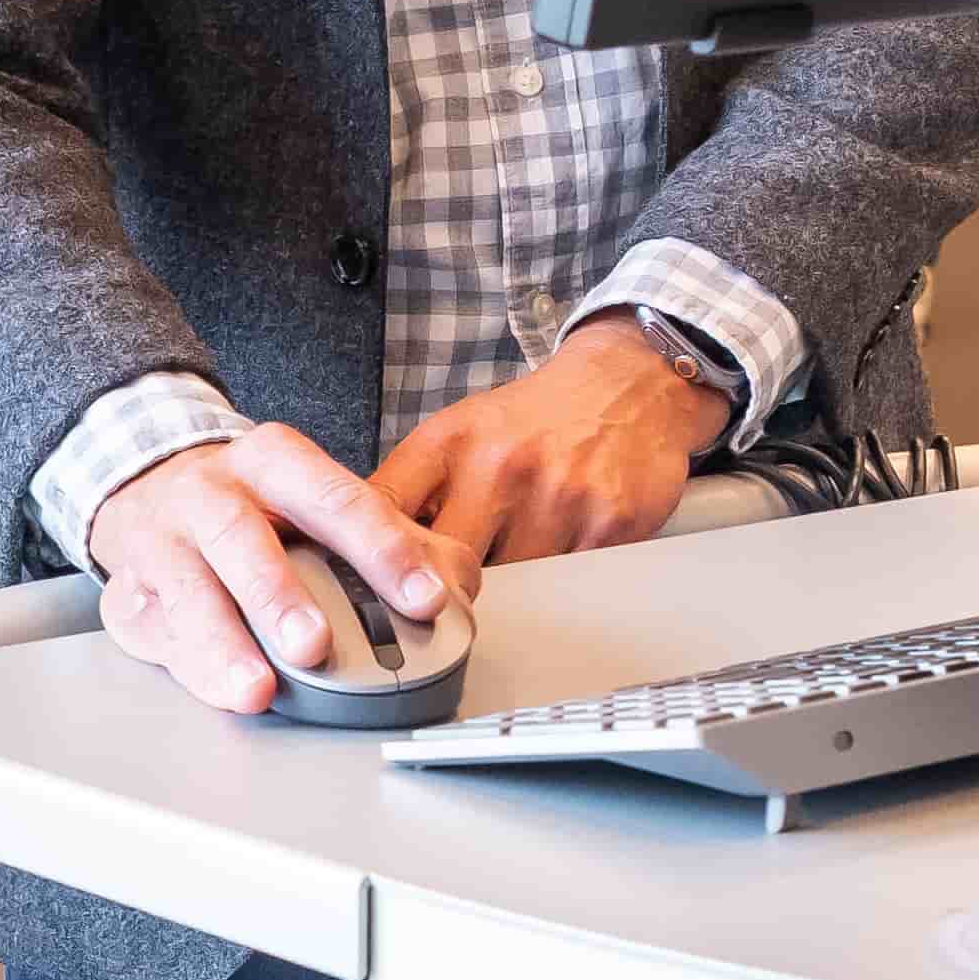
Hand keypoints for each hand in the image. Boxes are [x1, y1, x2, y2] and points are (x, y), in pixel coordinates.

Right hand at [82, 419, 467, 723]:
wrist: (145, 487)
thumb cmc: (252, 506)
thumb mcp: (317, 499)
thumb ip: (391, 539)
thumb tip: (454, 583)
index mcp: (272, 461)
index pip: (334, 498)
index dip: (382, 548)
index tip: (423, 597)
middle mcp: (209, 492)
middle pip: (240, 538)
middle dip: (277, 594)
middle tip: (314, 644)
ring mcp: (160, 541)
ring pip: (186, 591)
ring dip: (222, 644)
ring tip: (256, 689)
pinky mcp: (128, 591)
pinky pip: (153, 632)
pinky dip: (185, 666)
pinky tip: (216, 688)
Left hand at [372, 318, 725, 579]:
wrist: (626, 383)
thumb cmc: (533, 419)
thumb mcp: (456, 434)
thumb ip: (408, 490)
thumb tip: (352, 554)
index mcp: (449, 443)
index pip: (385, 514)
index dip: (365, 561)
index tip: (361, 590)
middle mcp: (501, 466)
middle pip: (446, 567)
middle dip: (440, 589)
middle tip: (443, 595)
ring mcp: (559, 496)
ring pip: (512, 585)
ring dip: (508, 587)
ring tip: (518, 555)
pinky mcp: (610, 524)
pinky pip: (569, 582)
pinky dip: (561, 580)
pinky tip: (564, 546)